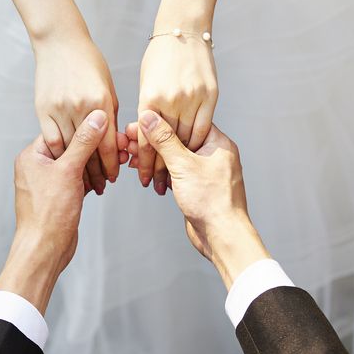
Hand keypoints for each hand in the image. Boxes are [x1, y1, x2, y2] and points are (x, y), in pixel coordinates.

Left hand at [0, 110, 127, 312]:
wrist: (45, 249)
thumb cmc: (48, 214)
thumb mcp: (69, 171)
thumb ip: (84, 142)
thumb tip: (97, 118)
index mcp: (32, 156)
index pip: (62, 131)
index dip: (85, 128)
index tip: (106, 125)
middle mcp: (37, 167)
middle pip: (70, 147)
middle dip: (93, 148)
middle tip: (115, 145)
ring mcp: (48, 183)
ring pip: (76, 165)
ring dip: (95, 165)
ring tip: (114, 163)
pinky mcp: (59, 197)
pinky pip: (77, 180)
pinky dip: (91, 179)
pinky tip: (105, 179)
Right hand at [33, 34, 120, 195]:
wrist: (60, 41)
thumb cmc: (88, 61)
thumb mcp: (108, 88)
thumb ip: (111, 116)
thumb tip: (115, 142)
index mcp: (101, 102)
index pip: (107, 144)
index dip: (111, 165)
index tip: (113, 177)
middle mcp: (81, 107)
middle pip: (88, 151)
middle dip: (95, 172)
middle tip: (100, 185)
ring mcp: (59, 109)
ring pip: (68, 149)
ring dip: (75, 167)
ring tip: (83, 179)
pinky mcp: (43, 109)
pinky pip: (51, 140)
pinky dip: (58, 154)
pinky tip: (63, 162)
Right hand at [127, 111, 268, 288]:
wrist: (222, 235)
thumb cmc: (212, 202)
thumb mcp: (183, 165)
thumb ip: (164, 140)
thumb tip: (149, 118)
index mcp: (218, 143)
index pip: (186, 122)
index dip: (161, 122)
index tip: (140, 122)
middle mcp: (214, 155)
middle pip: (179, 140)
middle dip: (153, 142)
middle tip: (130, 140)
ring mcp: (206, 172)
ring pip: (176, 158)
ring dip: (154, 158)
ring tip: (132, 157)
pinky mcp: (199, 187)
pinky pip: (177, 173)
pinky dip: (162, 172)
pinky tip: (146, 173)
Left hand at [136, 32, 217, 194]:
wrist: (185, 30)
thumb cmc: (160, 56)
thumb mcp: (145, 83)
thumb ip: (146, 110)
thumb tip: (142, 137)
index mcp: (149, 97)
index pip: (146, 140)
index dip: (145, 162)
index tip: (143, 178)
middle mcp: (171, 100)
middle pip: (167, 145)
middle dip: (162, 167)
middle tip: (158, 184)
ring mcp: (193, 97)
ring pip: (187, 139)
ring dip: (181, 159)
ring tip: (175, 175)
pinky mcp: (211, 95)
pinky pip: (204, 127)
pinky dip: (197, 143)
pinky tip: (192, 153)